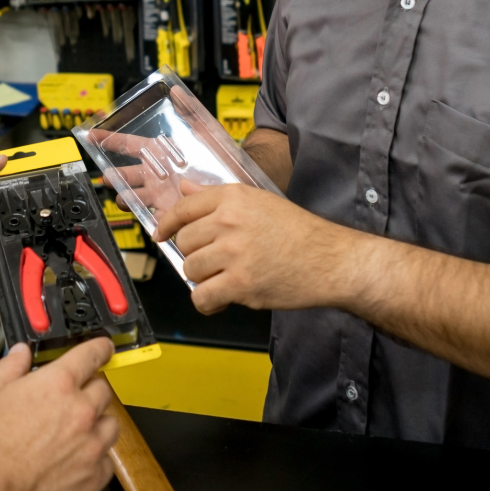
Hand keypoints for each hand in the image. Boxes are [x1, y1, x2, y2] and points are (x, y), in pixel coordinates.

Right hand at [0, 339, 118, 490]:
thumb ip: (10, 367)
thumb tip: (20, 353)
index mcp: (59, 384)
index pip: (93, 353)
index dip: (99, 348)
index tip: (102, 349)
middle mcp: (81, 411)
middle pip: (103, 388)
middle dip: (89, 390)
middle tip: (70, 401)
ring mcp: (91, 444)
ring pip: (110, 422)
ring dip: (97, 422)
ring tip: (75, 432)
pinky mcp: (94, 475)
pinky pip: (107, 458)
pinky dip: (96, 456)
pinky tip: (76, 458)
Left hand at [154, 180, 356, 313]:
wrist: (329, 259)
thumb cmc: (298, 231)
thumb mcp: (259, 202)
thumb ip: (218, 197)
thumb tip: (185, 187)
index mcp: (234, 197)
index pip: (184, 207)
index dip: (167, 223)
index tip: (160, 234)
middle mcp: (230, 221)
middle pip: (185, 242)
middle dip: (195, 254)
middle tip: (215, 260)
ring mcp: (234, 252)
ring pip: (191, 270)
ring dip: (203, 279)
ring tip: (224, 278)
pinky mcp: (240, 283)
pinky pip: (201, 297)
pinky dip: (208, 303)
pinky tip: (222, 298)